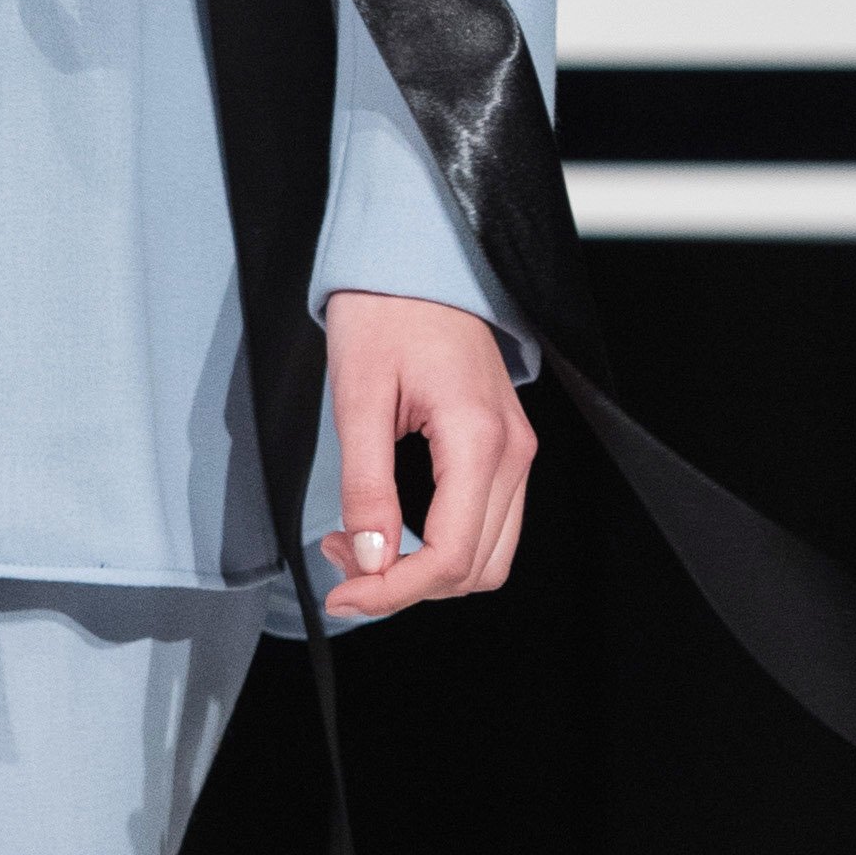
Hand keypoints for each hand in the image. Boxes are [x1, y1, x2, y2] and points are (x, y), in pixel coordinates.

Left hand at [316, 291, 533, 625]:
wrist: (419, 260)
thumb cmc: (386, 311)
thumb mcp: (358, 396)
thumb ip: (366, 486)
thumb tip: (369, 559)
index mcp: (478, 439)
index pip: (450, 556)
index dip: (394, 591)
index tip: (342, 594)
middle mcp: (512, 452)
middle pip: (475, 569)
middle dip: (404, 585)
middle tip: (340, 561)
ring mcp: (515, 452)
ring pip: (487, 557)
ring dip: (423, 570)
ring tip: (358, 542)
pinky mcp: (503, 449)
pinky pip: (486, 525)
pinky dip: (441, 545)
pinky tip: (389, 526)